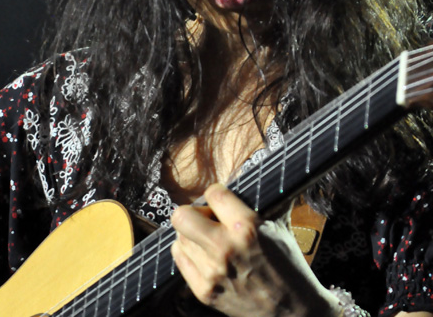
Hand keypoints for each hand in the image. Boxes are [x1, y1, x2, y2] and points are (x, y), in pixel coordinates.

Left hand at [170, 184, 338, 316]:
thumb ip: (262, 200)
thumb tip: (257, 170)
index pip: (213, 193)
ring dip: (192, 236)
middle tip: (206, 219)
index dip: (216, 193)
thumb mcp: (280, 226)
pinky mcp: (204, 291)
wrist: (294, 312)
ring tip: (210, 241)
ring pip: (179, 237)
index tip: (220, 199)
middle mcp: (225, 248)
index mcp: (247, 227)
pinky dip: (188, 253)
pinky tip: (204, 255)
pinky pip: (179, 258)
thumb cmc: (288, 265)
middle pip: (181, 216)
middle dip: (192, 213)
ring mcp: (212, 272)